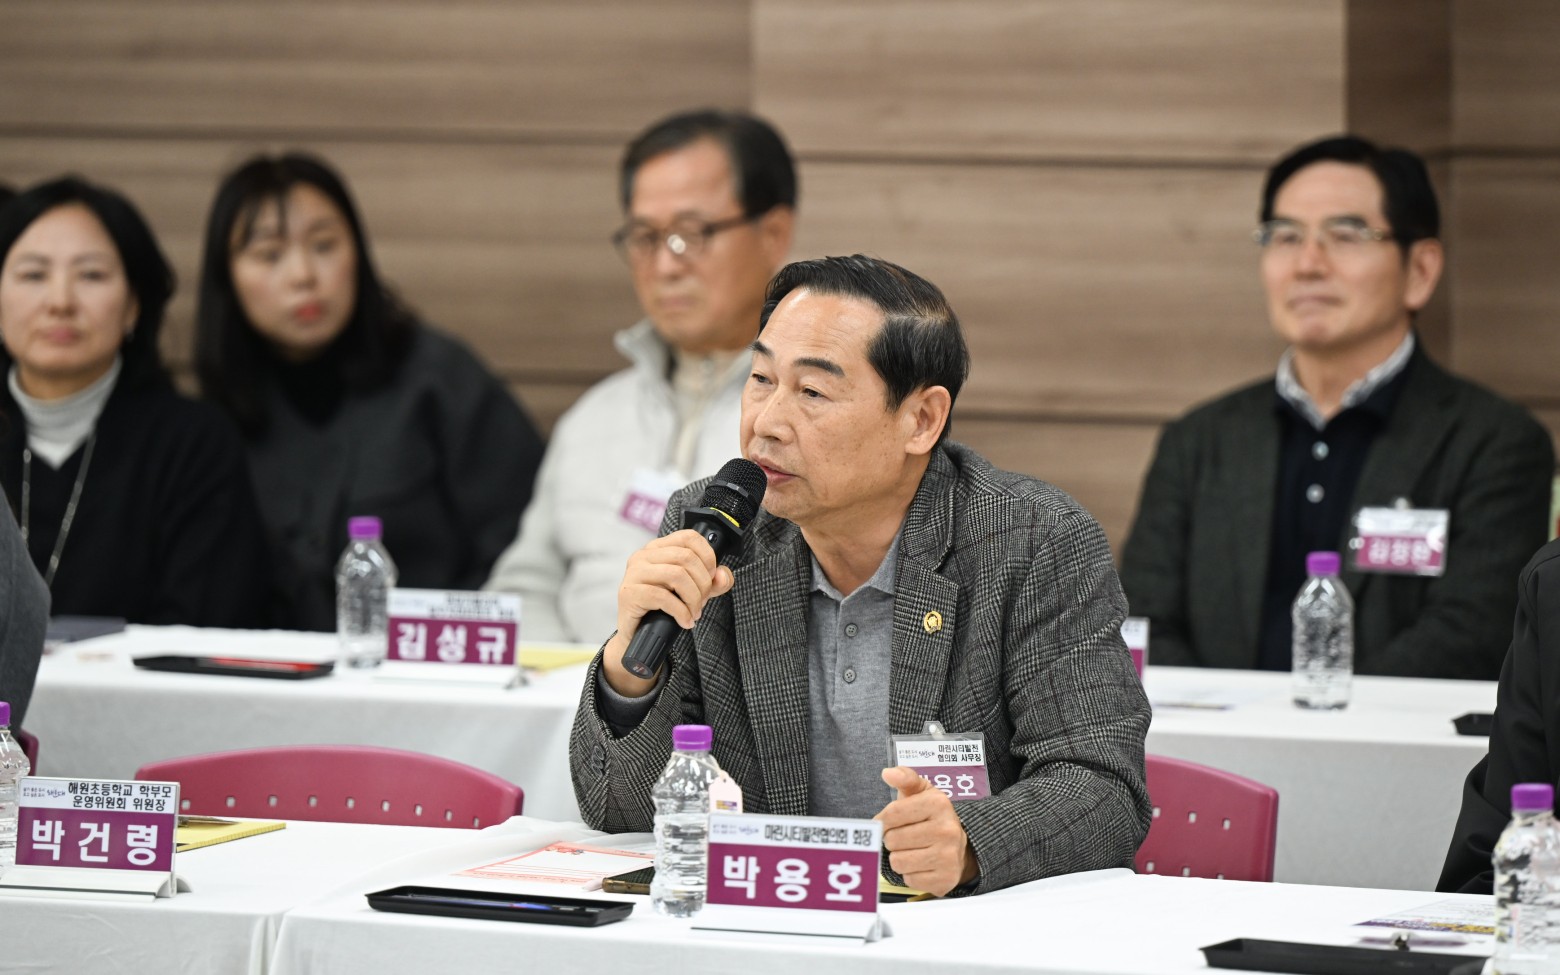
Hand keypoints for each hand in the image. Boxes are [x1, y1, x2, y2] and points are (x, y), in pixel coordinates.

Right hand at [601, 529, 734, 694]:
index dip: (707, 557)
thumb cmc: (661, 609)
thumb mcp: (692, 592)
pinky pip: (663, 597)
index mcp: (658, 548)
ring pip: (676, 575)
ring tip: (694, 612)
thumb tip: (723, 575)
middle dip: (703, 583)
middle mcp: (643, 556)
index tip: (711, 578)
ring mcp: (634, 573)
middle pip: (686, 557)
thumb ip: (713, 583)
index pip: (689, 537)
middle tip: (703, 601)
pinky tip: (685, 621)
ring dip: (693, 598)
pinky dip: (681, 612)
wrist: (637, 635)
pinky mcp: (629, 593)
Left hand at [876, 766, 978, 895]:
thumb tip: (888, 773)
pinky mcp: (945, 879)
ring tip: (911, 850)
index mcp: (939, 804)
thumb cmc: (932, 816)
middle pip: (893, 839)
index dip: (882, 820)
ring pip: (898, 861)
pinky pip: (909, 879)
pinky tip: (921, 864)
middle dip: (892, 839)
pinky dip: (910, 873)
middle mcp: (947, 829)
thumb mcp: (922, 792)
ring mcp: (948, 856)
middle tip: (903, 837)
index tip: (885, 822)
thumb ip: (905, 778)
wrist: (960, 846)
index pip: (892, 813)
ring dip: (899, 857)